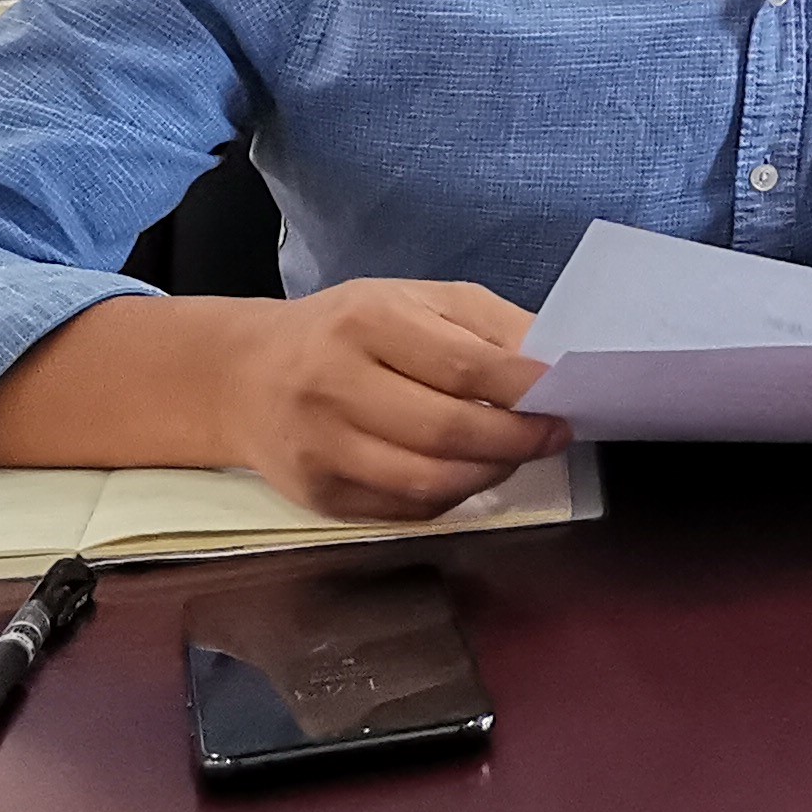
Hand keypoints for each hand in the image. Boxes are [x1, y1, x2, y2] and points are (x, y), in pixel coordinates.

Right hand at [213, 278, 565, 521]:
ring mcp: (322, 448)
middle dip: (517, 438)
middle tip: (554, 434)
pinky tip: (468, 472)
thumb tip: (555, 363)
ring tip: (515, 454)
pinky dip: (452, 497)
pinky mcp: (318, 497)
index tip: (566, 394)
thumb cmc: (349, 329)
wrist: (245, 375)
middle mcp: (335, 385)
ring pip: (429, 481)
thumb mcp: (417, 300)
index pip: (463, 365)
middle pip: (448, 430)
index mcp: (368, 322)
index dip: (525, 388)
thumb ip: (489, 326)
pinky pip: (405, 510)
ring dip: (490, 473)